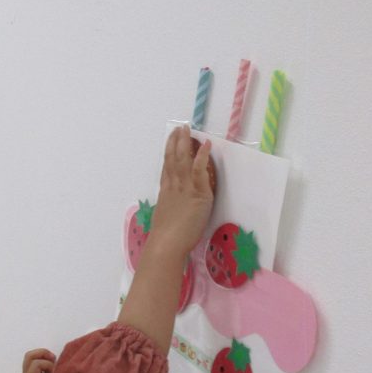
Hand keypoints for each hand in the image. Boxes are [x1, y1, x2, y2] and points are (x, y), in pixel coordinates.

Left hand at [0, 349, 55, 372]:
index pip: (36, 364)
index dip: (48, 365)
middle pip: (30, 355)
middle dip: (43, 353)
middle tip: (55, 360)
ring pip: (32, 357)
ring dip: (44, 357)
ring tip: (55, 364)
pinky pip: (37, 364)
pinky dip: (46, 363)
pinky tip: (54, 372)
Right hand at [147, 125, 214, 257]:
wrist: (167, 243)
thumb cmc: (166, 239)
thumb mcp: (165, 218)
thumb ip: (170, 209)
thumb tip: (172, 208)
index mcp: (165, 193)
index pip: (166, 168)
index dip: (168, 153)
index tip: (170, 142)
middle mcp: (173, 186)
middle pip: (172, 159)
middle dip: (175, 142)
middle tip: (178, 129)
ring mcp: (184, 188)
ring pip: (183, 159)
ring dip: (185, 142)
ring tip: (187, 129)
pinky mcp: (197, 192)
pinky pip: (199, 170)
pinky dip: (202, 155)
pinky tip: (206, 144)